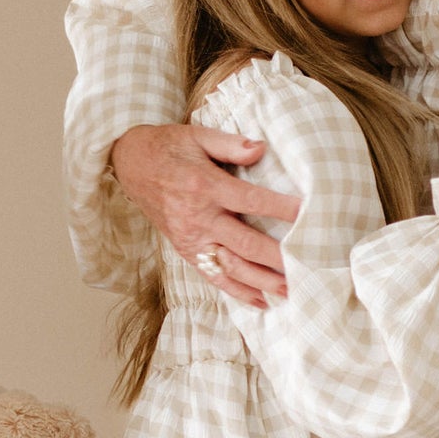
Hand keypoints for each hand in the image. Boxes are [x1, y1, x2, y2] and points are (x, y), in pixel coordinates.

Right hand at [111, 121, 299, 307]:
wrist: (130, 165)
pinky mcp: (186, 251)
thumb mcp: (197, 136)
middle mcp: (198, 218)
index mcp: (205, 186)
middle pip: (245, 243)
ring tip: (291, 290)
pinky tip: (261, 301)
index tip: (308, 214)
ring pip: (232, 267)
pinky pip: (213, 276)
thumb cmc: (168, 148)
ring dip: (262, 281)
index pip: (250, 200)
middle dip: (278, 257)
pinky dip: (237, 292)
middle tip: (308, 265)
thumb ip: (230, 144)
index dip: (280, 208)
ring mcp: (191, 239)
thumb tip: (260, 149)